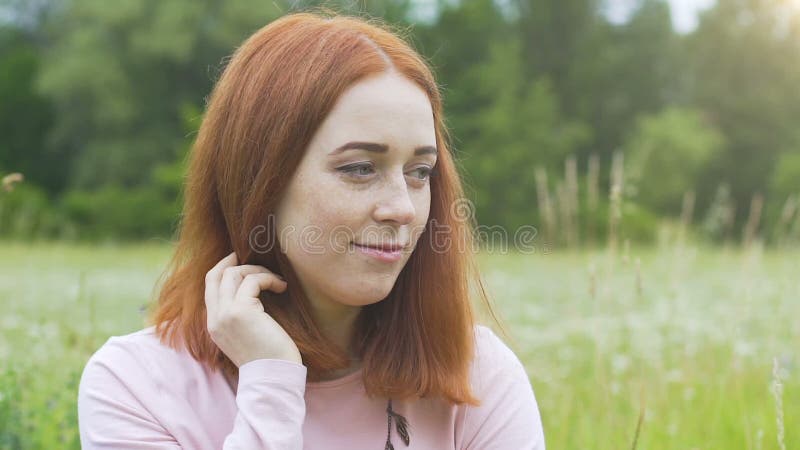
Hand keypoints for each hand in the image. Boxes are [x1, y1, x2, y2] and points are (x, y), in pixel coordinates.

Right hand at [204, 252, 301, 366]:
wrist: (273, 376)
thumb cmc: (268, 357)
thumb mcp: (246, 335)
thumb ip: (239, 315)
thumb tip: (250, 289)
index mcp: (214, 325)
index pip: (210, 286)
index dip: (222, 268)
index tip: (237, 259)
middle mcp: (215, 318)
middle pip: (217, 275)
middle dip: (237, 263)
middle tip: (257, 261)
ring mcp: (226, 314)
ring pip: (233, 274)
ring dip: (257, 271)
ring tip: (276, 280)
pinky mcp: (241, 311)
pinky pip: (253, 281)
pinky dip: (268, 278)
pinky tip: (282, 286)